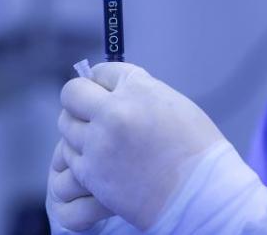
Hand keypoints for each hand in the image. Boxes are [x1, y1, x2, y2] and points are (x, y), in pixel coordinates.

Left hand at [58, 62, 224, 229]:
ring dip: (79, 128)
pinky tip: (100, 158)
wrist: (201, 194)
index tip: (104, 88)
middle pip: (73, 93)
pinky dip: (81, 155)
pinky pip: (69, 155)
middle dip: (81, 99)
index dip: (103, 81)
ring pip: (66, 125)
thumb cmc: (197, 149)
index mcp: (137, 89)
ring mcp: (98, 144)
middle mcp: (113, 112)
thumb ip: (140, 92)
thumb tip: (114, 90)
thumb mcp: (173, 103)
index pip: (102, 71)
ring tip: (100, 138)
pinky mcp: (91, 174)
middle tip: (92, 110)